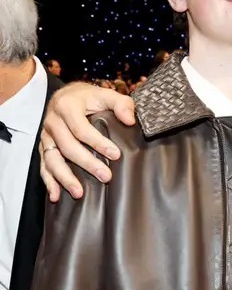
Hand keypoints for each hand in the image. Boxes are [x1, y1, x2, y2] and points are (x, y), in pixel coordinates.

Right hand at [40, 82, 135, 201]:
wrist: (65, 95)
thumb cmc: (87, 97)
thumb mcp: (105, 94)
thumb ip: (121, 104)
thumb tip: (130, 120)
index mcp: (67, 107)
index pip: (82, 129)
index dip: (99, 143)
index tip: (116, 155)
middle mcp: (53, 122)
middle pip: (68, 147)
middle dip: (87, 164)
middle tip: (105, 176)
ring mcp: (46, 136)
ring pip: (52, 160)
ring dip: (65, 178)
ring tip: (79, 193)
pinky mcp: (43, 146)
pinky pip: (43, 166)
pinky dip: (49, 182)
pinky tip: (57, 195)